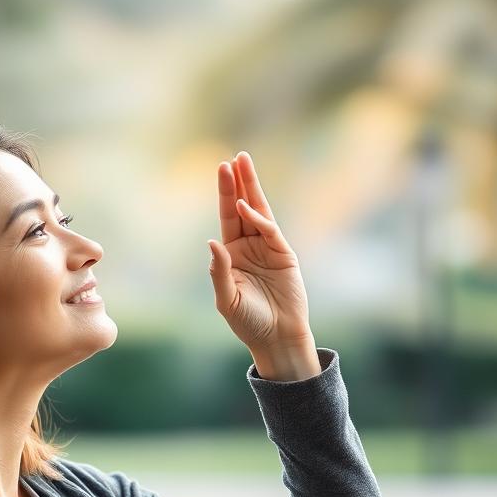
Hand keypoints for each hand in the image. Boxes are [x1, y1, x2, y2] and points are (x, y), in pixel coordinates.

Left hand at [208, 151, 313, 350]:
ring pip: (259, 212)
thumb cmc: (249, 322)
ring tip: (245, 163)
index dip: (225, 194)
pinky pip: (270, 231)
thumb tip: (212, 242)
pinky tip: (246, 206)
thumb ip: (219, 271)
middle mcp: (249, 246)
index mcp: (231, 254)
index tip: (221, 168)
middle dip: (238, 183)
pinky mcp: (285, 254)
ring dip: (251, 189)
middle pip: (241, 208)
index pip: (227, 217)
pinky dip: (259, 219)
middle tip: (233, 159)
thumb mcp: (227, 299)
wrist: (277, 337)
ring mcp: (268, 248)